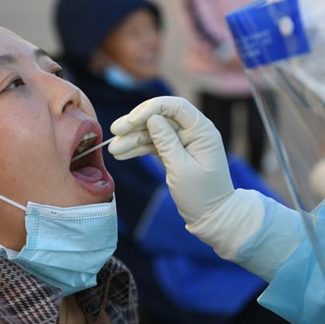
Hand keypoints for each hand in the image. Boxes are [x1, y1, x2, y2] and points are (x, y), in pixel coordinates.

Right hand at [109, 96, 233, 226]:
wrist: (212, 217)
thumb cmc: (202, 195)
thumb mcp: (182, 169)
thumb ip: (166, 142)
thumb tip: (152, 118)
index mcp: (202, 130)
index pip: (175, 107)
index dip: (150, 109)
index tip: (131, 121)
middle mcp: (193, 131)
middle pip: (160, 117)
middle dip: (136, 123)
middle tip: (114, 131)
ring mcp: (182, 141)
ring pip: (153, 131)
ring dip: (132, 138)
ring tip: (113, 149)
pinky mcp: (174, 152)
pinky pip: (154, 144)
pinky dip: (138, 148)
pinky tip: (121, 153)